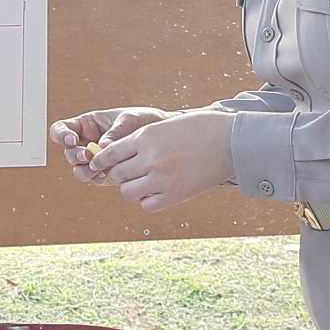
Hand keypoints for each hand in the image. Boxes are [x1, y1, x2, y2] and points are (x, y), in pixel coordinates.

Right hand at [49, 107, 171, 181]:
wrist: (163, 135)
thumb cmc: (143, 120)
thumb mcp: (129, 119)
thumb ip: (115, 133)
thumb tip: (102, 147)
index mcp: (87, 124)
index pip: (62, 130)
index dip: (62, 135)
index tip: (72, 139)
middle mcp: (87, 142)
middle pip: (69, 153)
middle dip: (76, 156)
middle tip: (88, 156)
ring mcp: (96, 159)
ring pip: (80, 170)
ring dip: (86, 170)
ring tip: (99, 168)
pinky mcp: (107, 172)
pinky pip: (96, 179)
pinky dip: (99, 178)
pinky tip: (108, 175)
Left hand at [89, 108, 236, 211]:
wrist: (231, 140)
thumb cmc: (201, 127)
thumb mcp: (166, 125)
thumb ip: (144, 139)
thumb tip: (119, 155)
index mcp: (146, 137)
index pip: (110, 153)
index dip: (101, 160)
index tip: (98, 164)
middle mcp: (150, 158)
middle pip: (117, 174)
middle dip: (118, 174)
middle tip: (123, 173)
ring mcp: (162, 179)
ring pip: (128, 192)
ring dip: (131, 188)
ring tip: (142, 182)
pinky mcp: (175, 195)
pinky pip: (147, 205)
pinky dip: (147, 200)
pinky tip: (156, 192)